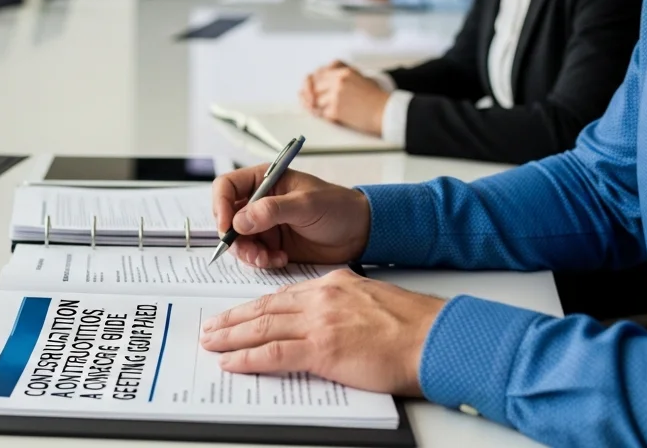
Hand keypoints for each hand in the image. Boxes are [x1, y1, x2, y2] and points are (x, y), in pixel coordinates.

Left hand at [200, 271, 445, 395]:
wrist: (433, 337)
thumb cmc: (415, 327)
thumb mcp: (373, 300)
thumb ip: (346, 304)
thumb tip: (331, 321)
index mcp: (334, 284)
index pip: (284, 295)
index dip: (257, 306)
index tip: (240, 313)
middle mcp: (321, 297)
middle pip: (266, 308)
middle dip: (235, 318)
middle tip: (213, 327)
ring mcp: (319, 322)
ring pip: (262, 327)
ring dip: (232, 336)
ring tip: (212, 343)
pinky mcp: (321, 349)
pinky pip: (273, 354)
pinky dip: (247, 359)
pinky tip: (231, 363)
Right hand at [211, 165, 370, 267]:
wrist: (359, 233)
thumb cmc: (338, 207)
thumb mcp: (306, 204)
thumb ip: (272, 210)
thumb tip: (239, 221)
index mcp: (265, 180)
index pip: (226, 187)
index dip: (220, 205)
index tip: (226, 227)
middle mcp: (259, 201)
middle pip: (227, 217)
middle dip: (234, 237)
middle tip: (251, 251)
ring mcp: (264, 224)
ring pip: (238, 240)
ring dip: (248, 253)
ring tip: (268, 258)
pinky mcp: (271, 244)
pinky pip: (253, 255)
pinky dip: (261, 261)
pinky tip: (280, 259)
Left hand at [302, 62, 388, 135]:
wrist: (386, 111)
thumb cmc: (376, 98)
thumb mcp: (360, 78)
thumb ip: (341, 76)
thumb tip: (322, 79)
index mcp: (344, 72)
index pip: (319, 74)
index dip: (313, 82)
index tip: (310, 88)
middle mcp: (338, 81)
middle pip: (314, 87)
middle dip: (312, 95)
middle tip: (310, 101)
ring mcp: (336, 95)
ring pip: (317, 101)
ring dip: (319, 107)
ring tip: (327, 110)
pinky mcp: (336, 110)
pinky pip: (323, 114)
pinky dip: (326, 117)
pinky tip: (333, 117)